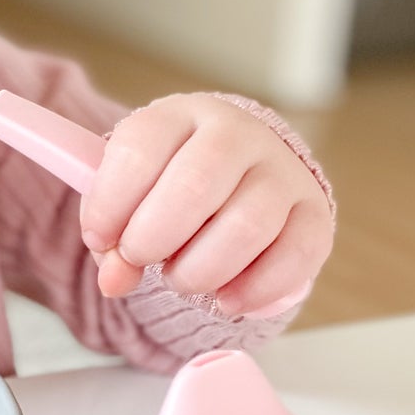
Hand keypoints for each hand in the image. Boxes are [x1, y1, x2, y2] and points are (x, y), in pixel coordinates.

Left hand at [79, 93, 331, 316]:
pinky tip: (226, 299)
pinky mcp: (314, 213)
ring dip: (200, 270)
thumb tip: (114, 280)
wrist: (245, 174)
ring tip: (181, 278)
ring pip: (245, 227)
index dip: (109, 204)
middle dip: (152, 240)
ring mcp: (282, 171)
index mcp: (181, 115)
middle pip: (193, 188)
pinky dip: (253, 290)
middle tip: (140, 259)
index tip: (100, 238)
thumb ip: (112, 235)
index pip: (138, 150)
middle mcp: (237, 133)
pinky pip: (293, 257)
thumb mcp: (133, 193)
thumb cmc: (174, 184)